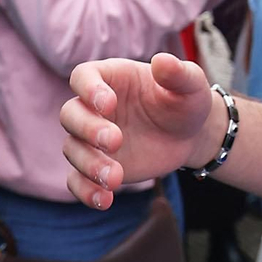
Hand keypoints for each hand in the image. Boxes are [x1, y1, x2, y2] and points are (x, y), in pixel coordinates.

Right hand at [61, 53, 218, 208]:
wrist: (190, 134)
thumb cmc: (186, 100)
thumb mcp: (190, 83)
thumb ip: (178, 72)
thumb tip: (162, 60)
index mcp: (111, 78)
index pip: (83, 77)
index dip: (88, 89)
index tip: (108, 104)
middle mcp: (94, 108)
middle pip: (71, 115)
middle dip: (88, 129)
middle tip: (116, 141)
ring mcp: (92, 139)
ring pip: (72, 149)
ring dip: (89, 164)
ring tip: (116, 178)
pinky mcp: (96, 166)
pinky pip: (77, 180)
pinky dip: (85, 192)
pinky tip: (105, 201)